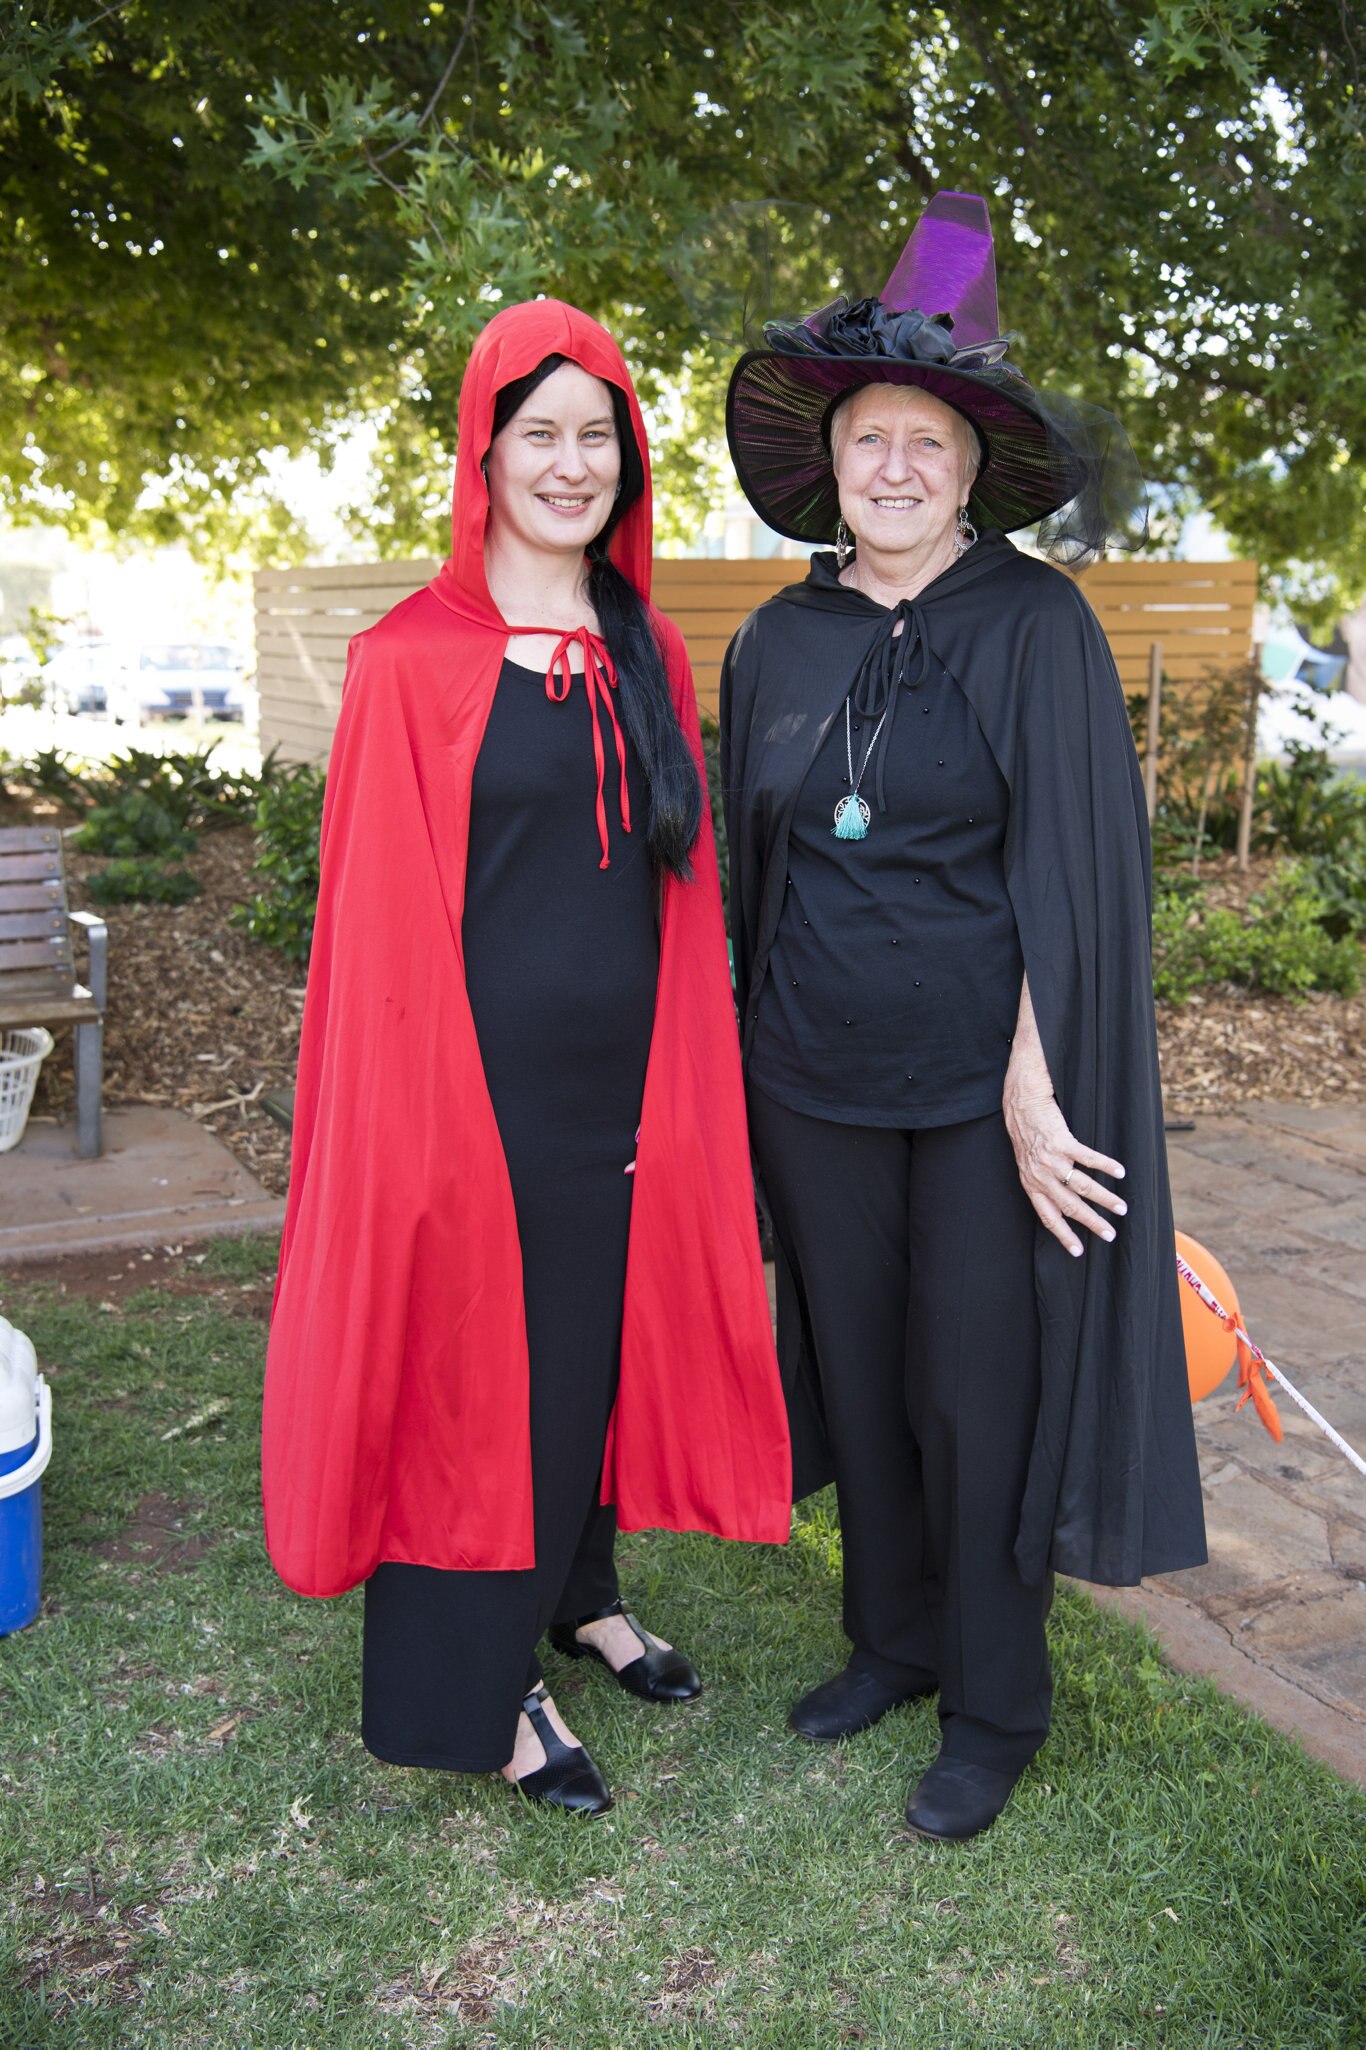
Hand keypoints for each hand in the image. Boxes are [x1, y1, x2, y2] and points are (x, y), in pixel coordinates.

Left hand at [1003, 1086, 1126, 1258]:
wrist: (1021, 1103)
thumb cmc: (1027, 1135)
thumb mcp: (1027, 1165)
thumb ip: (1042, 1184)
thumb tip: (1061, 1204)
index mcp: (1031, 1185)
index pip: (1048, 1217)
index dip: (1064, 1236)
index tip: (1078, 1252)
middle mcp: (1040, 1176)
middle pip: (1070, 1207)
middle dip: (1092, 1223)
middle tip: (1110, 1235)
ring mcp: (1051, 1160)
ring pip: (1083, 1186)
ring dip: (1105, 1199)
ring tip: (1122, 1208)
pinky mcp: (1062, 1142)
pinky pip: (1088, 1158)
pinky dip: (1106, 1166)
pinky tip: (1120, 1172)